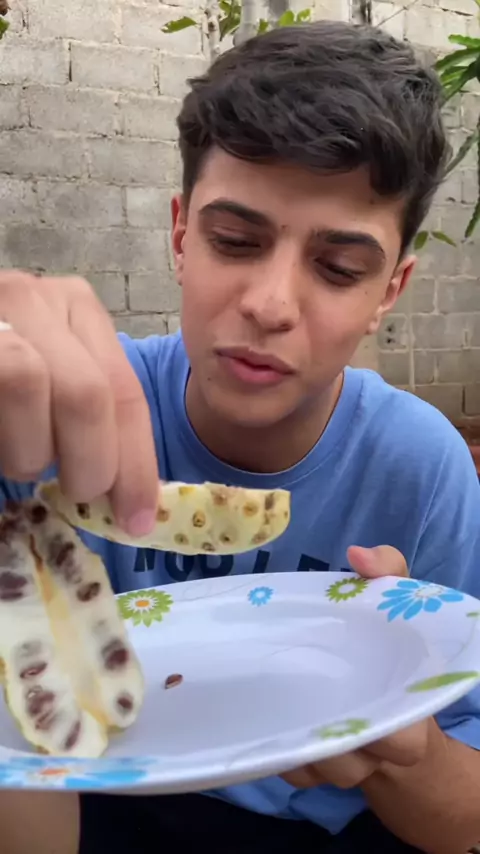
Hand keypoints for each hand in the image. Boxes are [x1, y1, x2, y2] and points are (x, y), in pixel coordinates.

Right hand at [0, 271, 157, 534]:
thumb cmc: (11, 368)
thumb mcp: (59, 369)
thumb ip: (91, 416)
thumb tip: (131, 501)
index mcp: (75, 307)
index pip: (124, 391)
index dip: (136, 465)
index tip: (135, 519)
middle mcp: (31, 298)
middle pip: (84, 394)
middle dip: (90, 463)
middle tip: (76, 491)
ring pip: (23, 383)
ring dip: (27, 451)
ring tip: (15, 457)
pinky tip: (1, 450)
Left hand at [282, 545, 429, 789]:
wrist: (373, 679)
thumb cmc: (384, 640)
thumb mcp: (391, 598)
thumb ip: (387, 572)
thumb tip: (357, 554)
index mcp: (405, 717)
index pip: (402, 741)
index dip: (379, 729)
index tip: (350, 694)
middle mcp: (373, 748)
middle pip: (349, 763)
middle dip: (321, 741)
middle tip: (292, 698)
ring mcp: (339, 763)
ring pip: (315, 771)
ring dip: (292, 745)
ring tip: (269, 705)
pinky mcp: (307, 767)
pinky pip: (290, 770)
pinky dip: (274, 752)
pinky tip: (257, 721)